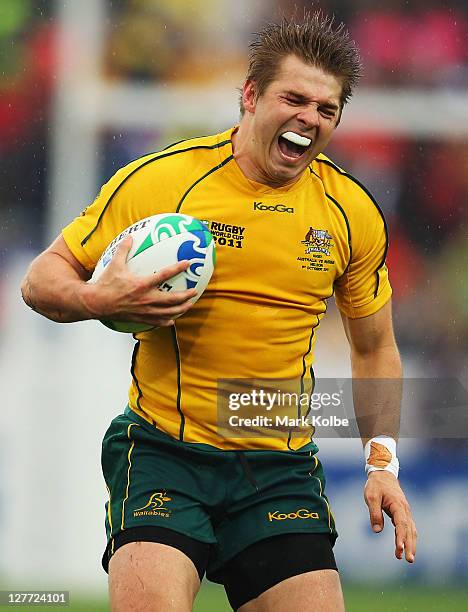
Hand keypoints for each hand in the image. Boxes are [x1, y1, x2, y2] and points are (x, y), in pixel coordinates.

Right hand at [81, 236, 197, 326]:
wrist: (96, 303)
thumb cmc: (105, 284)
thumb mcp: (114, 264)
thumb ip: (124, 250)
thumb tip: (130, 237)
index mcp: (141, 284)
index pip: (164, 275)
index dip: (177, 268)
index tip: (187, 263)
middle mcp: (146, 299)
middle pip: (172, 299)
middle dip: (186, 295)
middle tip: (195, 291)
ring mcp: (144, 311)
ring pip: (168, 312)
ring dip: (181, 309)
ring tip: (189, 304)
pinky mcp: (140, 318)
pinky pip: (157, 322)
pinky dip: (167, 321)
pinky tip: (172, 319)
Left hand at [364, 471, 416, 562]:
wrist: (383, 474)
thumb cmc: (376, 485)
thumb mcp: (371, 497)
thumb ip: (374, 513)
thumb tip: (377, 531)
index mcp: (397, 505)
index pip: (401, 524)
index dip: (401, 538)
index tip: (400, 550)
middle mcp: (405, 509)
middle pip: (409, 530)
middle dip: (410, 545)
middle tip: (409, 560)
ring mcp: (405, 511)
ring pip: (411, 530)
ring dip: (411, 544)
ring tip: (408, 558)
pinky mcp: (403, 512)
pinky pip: (408, 527)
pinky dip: (408, 537)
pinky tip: (405, 546)